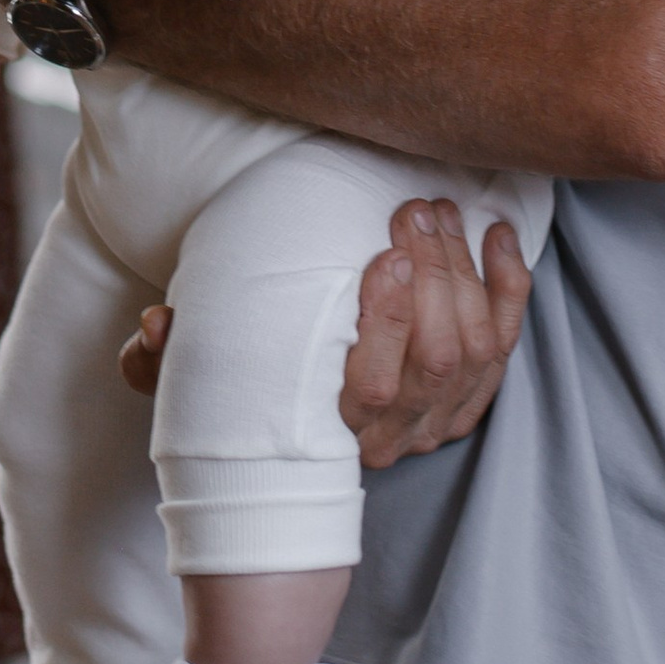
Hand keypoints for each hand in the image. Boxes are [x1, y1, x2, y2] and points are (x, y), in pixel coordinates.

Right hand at [120, 198, 533, 467]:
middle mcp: (391, 436)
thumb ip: (156, 359)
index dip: (390, 318)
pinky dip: (509, 287)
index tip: (385, 253)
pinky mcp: (467, 402)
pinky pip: (506, 345)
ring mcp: (435, 422)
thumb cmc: (238, 392)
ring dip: (464, 271)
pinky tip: (496, 235)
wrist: (284, 454)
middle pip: (438, 358)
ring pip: (476, 350)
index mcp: (329, 431)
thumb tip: (154, 324)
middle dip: (437, 274)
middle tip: (414, 208)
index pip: (376, 386)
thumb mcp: (187, 381)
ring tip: (438, 211)